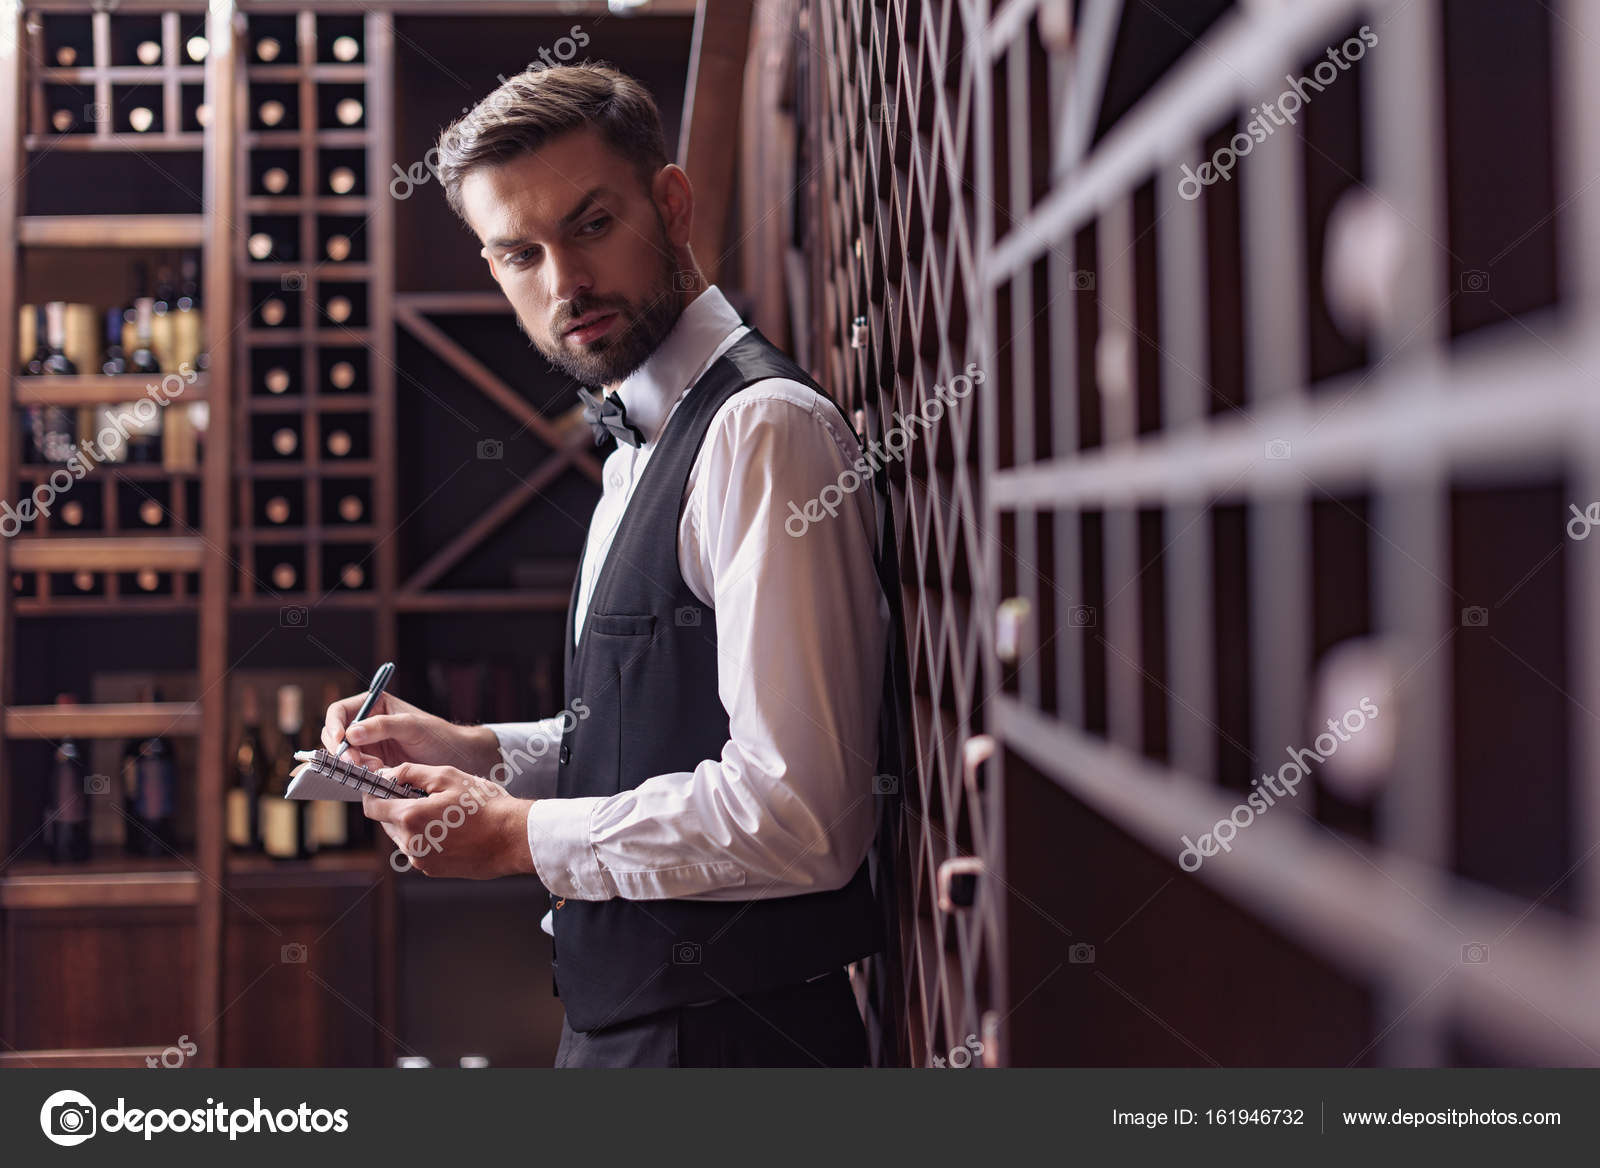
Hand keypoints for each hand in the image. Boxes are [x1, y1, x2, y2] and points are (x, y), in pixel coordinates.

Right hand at [320, 691, 498, 774]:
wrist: (456, 759)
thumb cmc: (438, 736)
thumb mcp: (412, 726)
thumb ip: (382, 726)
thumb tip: (350, 733)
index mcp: (373, 705)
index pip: (339, 711)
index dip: (333, 725)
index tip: (340, 741)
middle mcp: (366, 725)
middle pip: (335, 736)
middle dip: (342, 750)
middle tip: (356, 764)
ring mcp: (368, 747)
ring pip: (343, 756)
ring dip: (352, 765)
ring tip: (375, 769)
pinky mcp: (372, 766)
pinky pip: (355, 771)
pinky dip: (359, 775)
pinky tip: (375, 777)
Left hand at [361, 764, 534, 878]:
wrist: (512, 838)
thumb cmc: (486, 805)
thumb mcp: (448, 777)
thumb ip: (411, 773)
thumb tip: (387, 774)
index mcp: (410, 818)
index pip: (373, 807)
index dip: (375, 793)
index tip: (385, 785)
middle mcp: (411, 843)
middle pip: (387, 822)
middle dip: (398, 807)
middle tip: (425, 796)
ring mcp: (421, 860)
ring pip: (402, 837)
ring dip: (412, 823)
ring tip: (443, 813)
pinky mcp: (432, 870)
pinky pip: (418, 850)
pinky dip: (426, 838)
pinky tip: (450, 829)